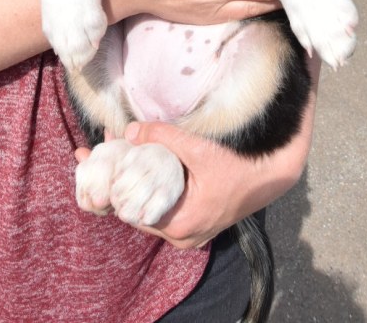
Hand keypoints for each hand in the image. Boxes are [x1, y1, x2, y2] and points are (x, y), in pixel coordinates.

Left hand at [106, 53, 320, 247]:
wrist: (270, 174)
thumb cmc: (237, 164)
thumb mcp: (198, 149)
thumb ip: (163, 138)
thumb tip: (128, 131)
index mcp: (179, 225)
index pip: (129, 209)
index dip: (111, 180)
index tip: (96, 155)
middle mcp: (180, 235)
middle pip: (135, 206)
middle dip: (117, 175)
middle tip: (100, 147)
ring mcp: (187, 230)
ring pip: (148, 204)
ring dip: (132, 176)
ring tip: (115, 148)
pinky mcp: (193, 219)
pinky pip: (162, 203)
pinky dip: (149, 181)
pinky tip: (139, 157)